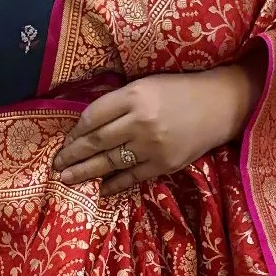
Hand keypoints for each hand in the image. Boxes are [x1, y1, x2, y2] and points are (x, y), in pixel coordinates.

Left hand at [52, 51, 266, 195]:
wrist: (220, 105)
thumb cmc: (180, 92)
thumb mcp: (147, 85)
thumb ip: (119, 103)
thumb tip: (88, 126)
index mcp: (134, 96)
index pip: (93, 117)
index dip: (75, 132)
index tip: (64, 142)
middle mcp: (141, 121)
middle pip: (97, 142)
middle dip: (73, 156)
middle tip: (56, 166)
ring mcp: (152, 146)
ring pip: (110, 162)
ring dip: (85, 172)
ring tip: (67, 179)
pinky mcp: (164, 164)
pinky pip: (132, 178)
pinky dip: (113, 185)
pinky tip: (100, 189)